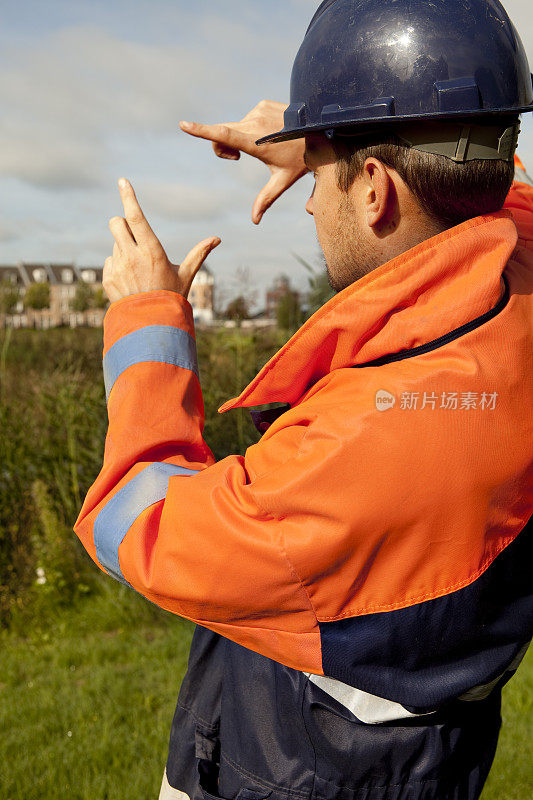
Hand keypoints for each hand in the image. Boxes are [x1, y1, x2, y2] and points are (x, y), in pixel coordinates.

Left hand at [104, 178, 220, 303]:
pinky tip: (130, 281)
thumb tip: (216, 239)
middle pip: (116, 223)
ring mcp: (117, 268)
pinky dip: (117, 266)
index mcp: (152, 251)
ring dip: (123, 249)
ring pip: (114, 243)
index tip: (122, 181)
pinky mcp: (107, 278)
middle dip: (122, 224)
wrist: (152, 326)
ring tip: (138, 270)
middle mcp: (131, 257)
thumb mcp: (186, 275)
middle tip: (134, 237)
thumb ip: (199, 254)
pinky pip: (108, 261)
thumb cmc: (172, 298)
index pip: (136, 217)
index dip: (128, 197)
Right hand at [180, 100, 307, 223]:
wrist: (320, 129)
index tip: (184, 124)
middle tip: (237, 160)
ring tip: (263, 145)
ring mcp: (258, 110)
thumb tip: (255, 221)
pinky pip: (247, 118)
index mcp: (254, 142)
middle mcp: (254, 123)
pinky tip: (270, 133)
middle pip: (222, 135)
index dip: (202, 131)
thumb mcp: (283, 180)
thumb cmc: (301, 158)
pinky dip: (251, 128)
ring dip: (240, 139)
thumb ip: (266, 199)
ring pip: (234, 128)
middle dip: (223, 149)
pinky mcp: (262, 103)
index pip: (224, 135)